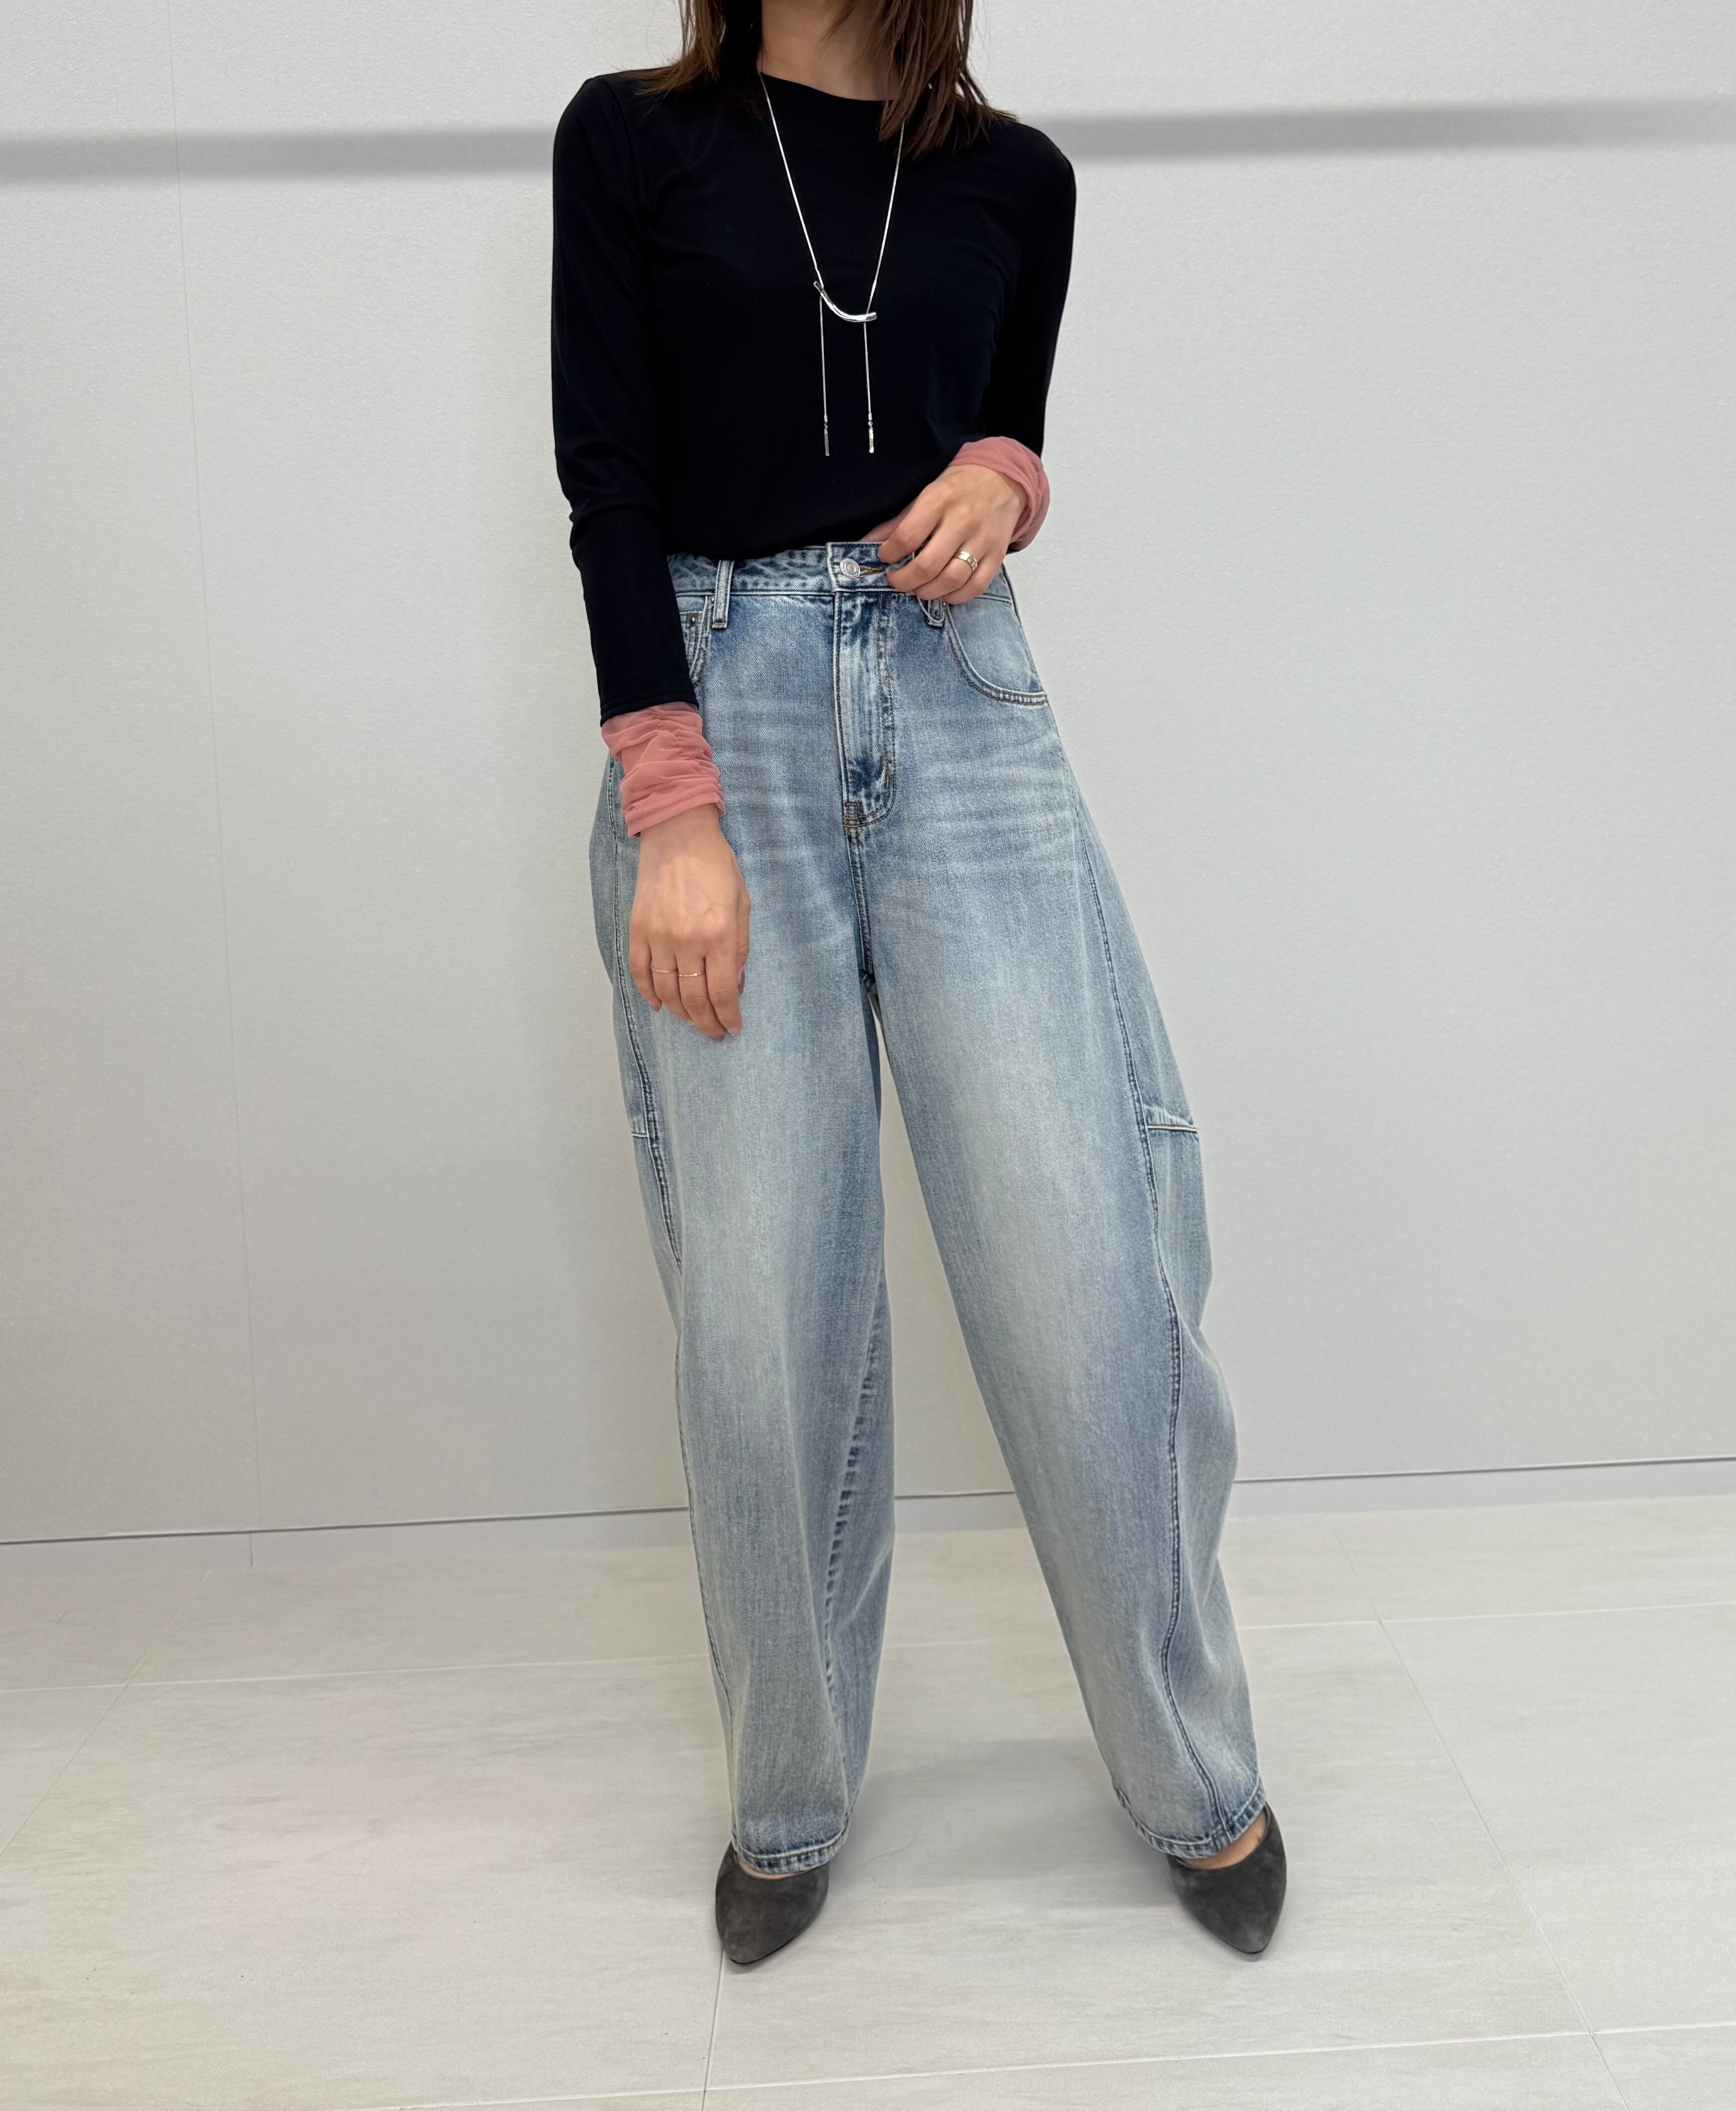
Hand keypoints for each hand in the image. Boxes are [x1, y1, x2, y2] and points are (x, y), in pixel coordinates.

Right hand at [628, 805, 749, 1039]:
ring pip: (666, 991)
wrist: (677, 833)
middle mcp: (686, 941)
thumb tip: (734, 985)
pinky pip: (639, 972)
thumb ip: (739, 946)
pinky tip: (660, 1004)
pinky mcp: (638, 929)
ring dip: (680, 1013)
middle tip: (714, 1032)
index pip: (722, 993)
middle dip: (706, 1023)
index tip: (732, 1027)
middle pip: (693, 999)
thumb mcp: (742, 903)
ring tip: (692, 1020)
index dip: (728, 1017)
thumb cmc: (716, 865)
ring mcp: (658, 936)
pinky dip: (648, 993)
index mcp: (718, 934)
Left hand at [876, 463, 1021, 603]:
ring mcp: (983, 539)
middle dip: (904, 581)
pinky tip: (942, 591)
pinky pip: (975, 587)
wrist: (1002, 481)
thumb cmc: (957, 489)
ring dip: (928, 592)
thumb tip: (867, 543)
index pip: (907, 537)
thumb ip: (897, 522)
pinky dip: (954, 596)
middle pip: (928, 565)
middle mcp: (963, 520)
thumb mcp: (925, 495)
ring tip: (917, 588)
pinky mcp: (997, 555)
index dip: (890, 554)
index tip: (885, 557)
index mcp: (940, 500)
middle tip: (896, 580)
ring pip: (952, 580)